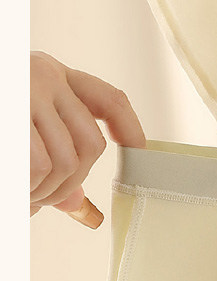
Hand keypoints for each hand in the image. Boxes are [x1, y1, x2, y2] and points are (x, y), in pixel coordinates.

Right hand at [30, 52, 145, 227]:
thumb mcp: (17, 125)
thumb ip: (49, 154)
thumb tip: (80, 206)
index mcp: (51, 74)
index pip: (107, 97)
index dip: (130, 127)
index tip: (139, 153)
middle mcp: (45, 75)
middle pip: (91, 144)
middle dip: (72, 184)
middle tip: (43, 203)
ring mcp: (27, 91)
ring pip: (65, 161)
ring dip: (45, 194)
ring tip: (24, 199)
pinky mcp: (12, 113)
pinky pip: (36, 166)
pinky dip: (28, 191)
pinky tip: (17, 194)